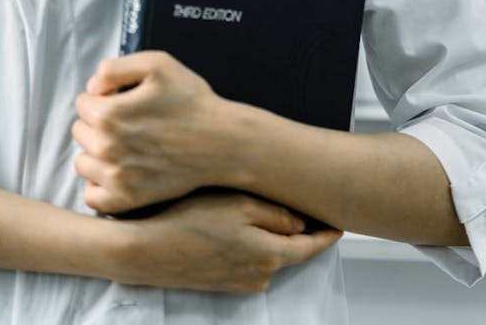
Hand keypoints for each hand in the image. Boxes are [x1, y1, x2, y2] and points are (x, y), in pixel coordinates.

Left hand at [72, 51, 228, 213]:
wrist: (222, 142)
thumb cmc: (192, 101)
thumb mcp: (156, 64)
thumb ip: (113, 68)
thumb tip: (91, 88)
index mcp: (109, 114)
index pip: (82, 103)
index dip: (103, 97)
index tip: (124, 100)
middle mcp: (107, 148)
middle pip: (79, 131)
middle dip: (98, 123)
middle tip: (129, 122)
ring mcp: (116, 178)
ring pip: (83, 163)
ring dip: (96, 153)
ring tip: (126, 145)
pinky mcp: (127, 200)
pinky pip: (92, 197)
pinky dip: (100, 185)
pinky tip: (119, 172)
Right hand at [109, 190, 342, 292]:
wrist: (145, 250)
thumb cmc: (187, 222)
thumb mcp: (237, 205)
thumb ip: (274, 214)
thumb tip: (300, 223)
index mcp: (268, 255)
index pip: (310, 246)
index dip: (327, 233)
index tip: (340, 223)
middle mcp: (259, 275)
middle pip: (290, 250)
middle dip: (298, 230)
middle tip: (304, 205)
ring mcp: (240, 281)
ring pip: (268, 254)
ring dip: (270, 235)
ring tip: (260, 207)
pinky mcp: (222, 281)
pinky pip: (249, 261)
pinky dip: (251, 244)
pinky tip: (234, 225)